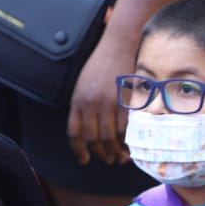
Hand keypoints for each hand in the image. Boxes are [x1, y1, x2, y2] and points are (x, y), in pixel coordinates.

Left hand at [68, 32, 136, 164]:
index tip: (85, 160)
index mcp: (77, 100)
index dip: (79, 150)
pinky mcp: (123, 101)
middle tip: (108, 161)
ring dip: (115, 152)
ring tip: (120, 158)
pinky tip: (130, 146)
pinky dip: (128, 141)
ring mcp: (107, 103)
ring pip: (109, 138)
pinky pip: (124, 128)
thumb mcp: (84, 84)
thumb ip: (83, 104)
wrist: (117, 45)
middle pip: (92, 139)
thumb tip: (89, 127)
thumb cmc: (101, 63)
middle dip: (101, 154)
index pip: (74, 133)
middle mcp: (89, 104)